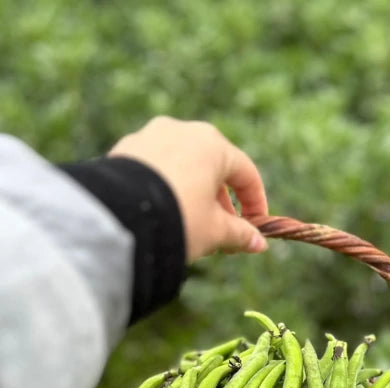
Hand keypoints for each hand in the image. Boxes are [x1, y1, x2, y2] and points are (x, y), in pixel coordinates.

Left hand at [109, 116, 268, 259]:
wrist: (119, 218)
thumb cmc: (178, 219)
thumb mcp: (215, 231)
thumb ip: (241, 234)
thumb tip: (259, 244)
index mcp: (213, 145)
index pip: (245, 173)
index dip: (255, 202)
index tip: (256, 225)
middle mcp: (183, 131)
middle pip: (212, 167)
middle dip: (221, 200)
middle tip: (224, 229)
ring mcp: (150, 136)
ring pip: (182, 166)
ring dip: (193, 193)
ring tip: (191, 223)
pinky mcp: (124, 149)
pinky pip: (155, 168)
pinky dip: (166, 187)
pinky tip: (163, 212)